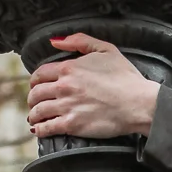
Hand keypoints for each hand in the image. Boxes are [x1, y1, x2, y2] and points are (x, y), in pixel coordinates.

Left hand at [27, 33, 160, 138]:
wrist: (138, 103)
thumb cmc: (126, 78)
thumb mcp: (106, 49)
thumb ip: (80, 41)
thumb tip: (56, 42)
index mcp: (69, 68)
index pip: (40, 74)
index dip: (35, 80)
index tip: (37, 85)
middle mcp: (64, 87)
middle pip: (36, 93)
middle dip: (32, 98)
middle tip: (35, 102)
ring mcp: (67, 106)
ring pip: (38, 111)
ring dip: (33, 114)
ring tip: (34, 118)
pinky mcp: (72, 125)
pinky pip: (47, 128)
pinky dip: (39, 129)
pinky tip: (39, 130)